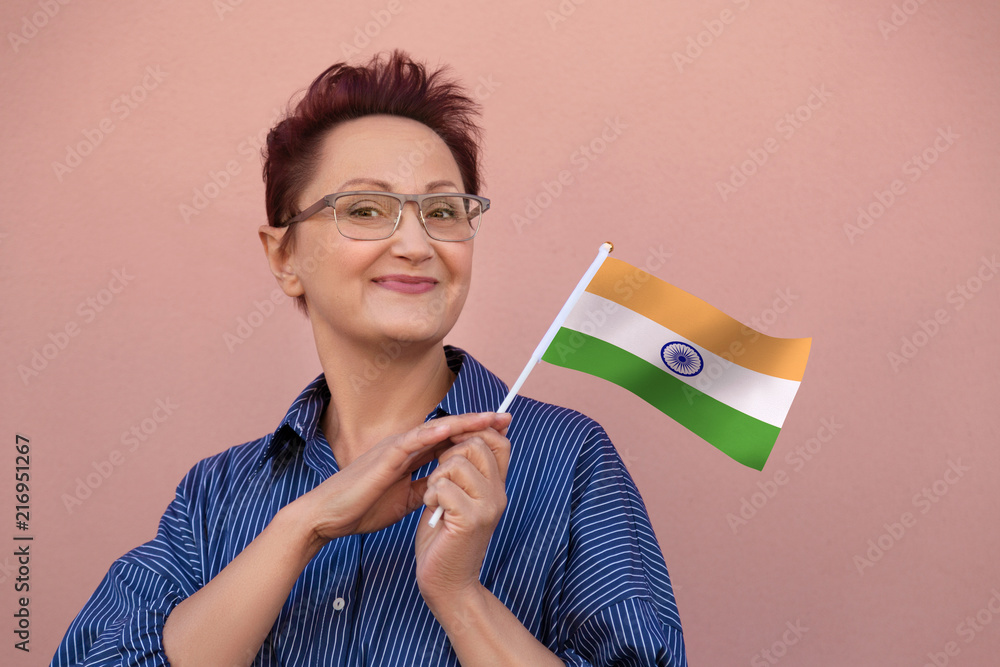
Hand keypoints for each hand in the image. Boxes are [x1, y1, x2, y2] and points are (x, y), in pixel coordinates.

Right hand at [294, 412, 503, 551]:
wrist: (328, 518)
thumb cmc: (361, 508)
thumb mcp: (404, 501)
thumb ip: (423, 490)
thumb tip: (444, 489)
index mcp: (410, 457)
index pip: (449, 441)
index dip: (475, 435)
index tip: (502, 432)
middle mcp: (405, 446)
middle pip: (448, 429)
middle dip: (478, 423)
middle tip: (507, 417)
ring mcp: (395, 448)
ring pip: (436, 429)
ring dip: (465, 422)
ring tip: (490, 417)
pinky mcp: (384, 456)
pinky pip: (413, 441)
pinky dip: (434, 432)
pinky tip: (454, 427)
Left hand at [414, 412, 511, 606]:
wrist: (448, 584)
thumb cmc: (445, 538)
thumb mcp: (459, 497)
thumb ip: (464, 471)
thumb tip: (460, 436)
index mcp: (497, 486)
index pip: (499, 441)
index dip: (474, 434)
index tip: (452, 448)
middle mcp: (498, 493)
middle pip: (475, 445)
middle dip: (447, 456)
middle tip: (440, 483)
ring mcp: (487, 505)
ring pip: (456, 462)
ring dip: (436, 478)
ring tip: (436, 500)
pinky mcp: (470, 519)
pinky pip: (443, 486)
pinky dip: (431, 496)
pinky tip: (433, 512)